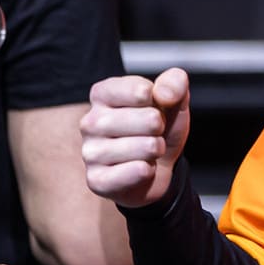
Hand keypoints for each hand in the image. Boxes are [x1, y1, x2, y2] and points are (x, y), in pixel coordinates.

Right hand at [80, 70, 191, 206]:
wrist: (158, 169)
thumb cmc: (158, 131)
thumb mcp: (173, 102)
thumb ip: (174, 83)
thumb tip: (163, 92)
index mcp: (102, 94)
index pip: (142, 90)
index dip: (160, 102)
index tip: (152, 108)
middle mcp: (90, 122)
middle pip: (149, 119)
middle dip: (161, 128)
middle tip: (152, 134)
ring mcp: (90, 152)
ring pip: (145, 147)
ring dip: (156, 150)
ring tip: (147, 152)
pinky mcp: (96, 180)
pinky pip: (136, 172)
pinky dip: (148, 171)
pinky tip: (140, 168)